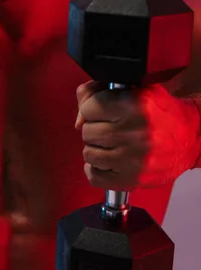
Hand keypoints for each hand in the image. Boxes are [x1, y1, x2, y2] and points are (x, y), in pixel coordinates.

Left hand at [75, 80, 200, 189]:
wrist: (192, 138)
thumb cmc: (163, 113)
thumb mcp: (137, 90)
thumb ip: (99, 92)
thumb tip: (78, 119)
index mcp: (135, 106)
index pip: (90, 107)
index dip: (92, 108)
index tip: (101, 110)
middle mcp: (134, 133)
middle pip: (88, 131)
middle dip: (95, 128)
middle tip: (109, 128)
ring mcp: (133, 159)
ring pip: (89, 154)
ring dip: (97, 149)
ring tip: (112, 144)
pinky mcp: (133, 179)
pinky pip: (95, 177)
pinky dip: (97, 170)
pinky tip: (108, 162)